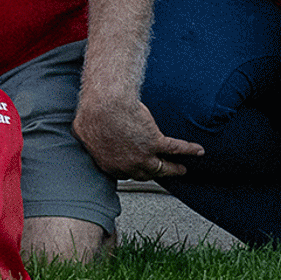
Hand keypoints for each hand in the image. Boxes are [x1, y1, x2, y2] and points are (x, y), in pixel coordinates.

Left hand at [75, 81, 202, 180]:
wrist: (105, 106)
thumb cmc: (91, 115)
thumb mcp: (81, 131)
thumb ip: (86, 138)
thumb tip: (83, 134)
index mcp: (109, 165)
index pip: (124, 173)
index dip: (132, 170)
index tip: (137, 168)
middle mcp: (128, 166)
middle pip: (145, 173)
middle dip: (154, 173)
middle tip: (162, 172)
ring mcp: (144, 156)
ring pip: (163, 168)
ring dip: (174, 169)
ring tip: (182, 169)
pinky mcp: (156, 142)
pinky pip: (177, 149)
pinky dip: (189, 149)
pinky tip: (199, 151)